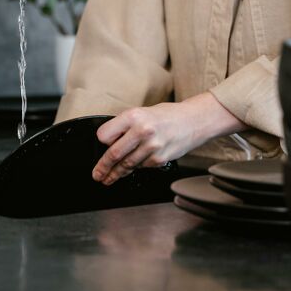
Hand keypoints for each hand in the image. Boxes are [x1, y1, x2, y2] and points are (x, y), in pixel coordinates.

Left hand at [92, 92, 246, 184]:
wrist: (193, 121)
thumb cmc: (166, 116)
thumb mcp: (142, 112)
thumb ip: (125, 126)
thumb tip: (108, 143)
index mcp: (133, 116)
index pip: (105, 135)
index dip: (101, 142)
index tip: (100, 146)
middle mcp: (142, 131)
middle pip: (114, 154)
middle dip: (103, 167)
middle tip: (97, 174)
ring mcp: (152, 147)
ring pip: (127, 165)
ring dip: (116, 174)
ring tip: (108, 178)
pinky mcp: (159, 159)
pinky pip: (141, 167)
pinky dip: (135, 167)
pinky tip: (133, 167)